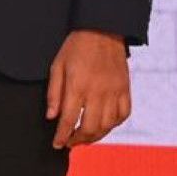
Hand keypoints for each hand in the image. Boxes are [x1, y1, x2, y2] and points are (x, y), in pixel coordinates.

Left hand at [45, 29, 131, 146]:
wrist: (102, 30)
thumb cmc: (75, 48)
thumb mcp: (57, 66)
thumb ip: (54, 94)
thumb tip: (51, 117)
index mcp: (78, 86)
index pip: (69, 120)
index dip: (62, 136)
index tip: (57, 145)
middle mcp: (98, 92)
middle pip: (90, 127)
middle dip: (79, 140)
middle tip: (70, 142)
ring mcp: (115, 92)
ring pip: (108, 125)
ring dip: (96, 136)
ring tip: (84, 137)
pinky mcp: (125, 89)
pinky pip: (124, 115)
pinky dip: (114, 125)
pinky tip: (104, 125)